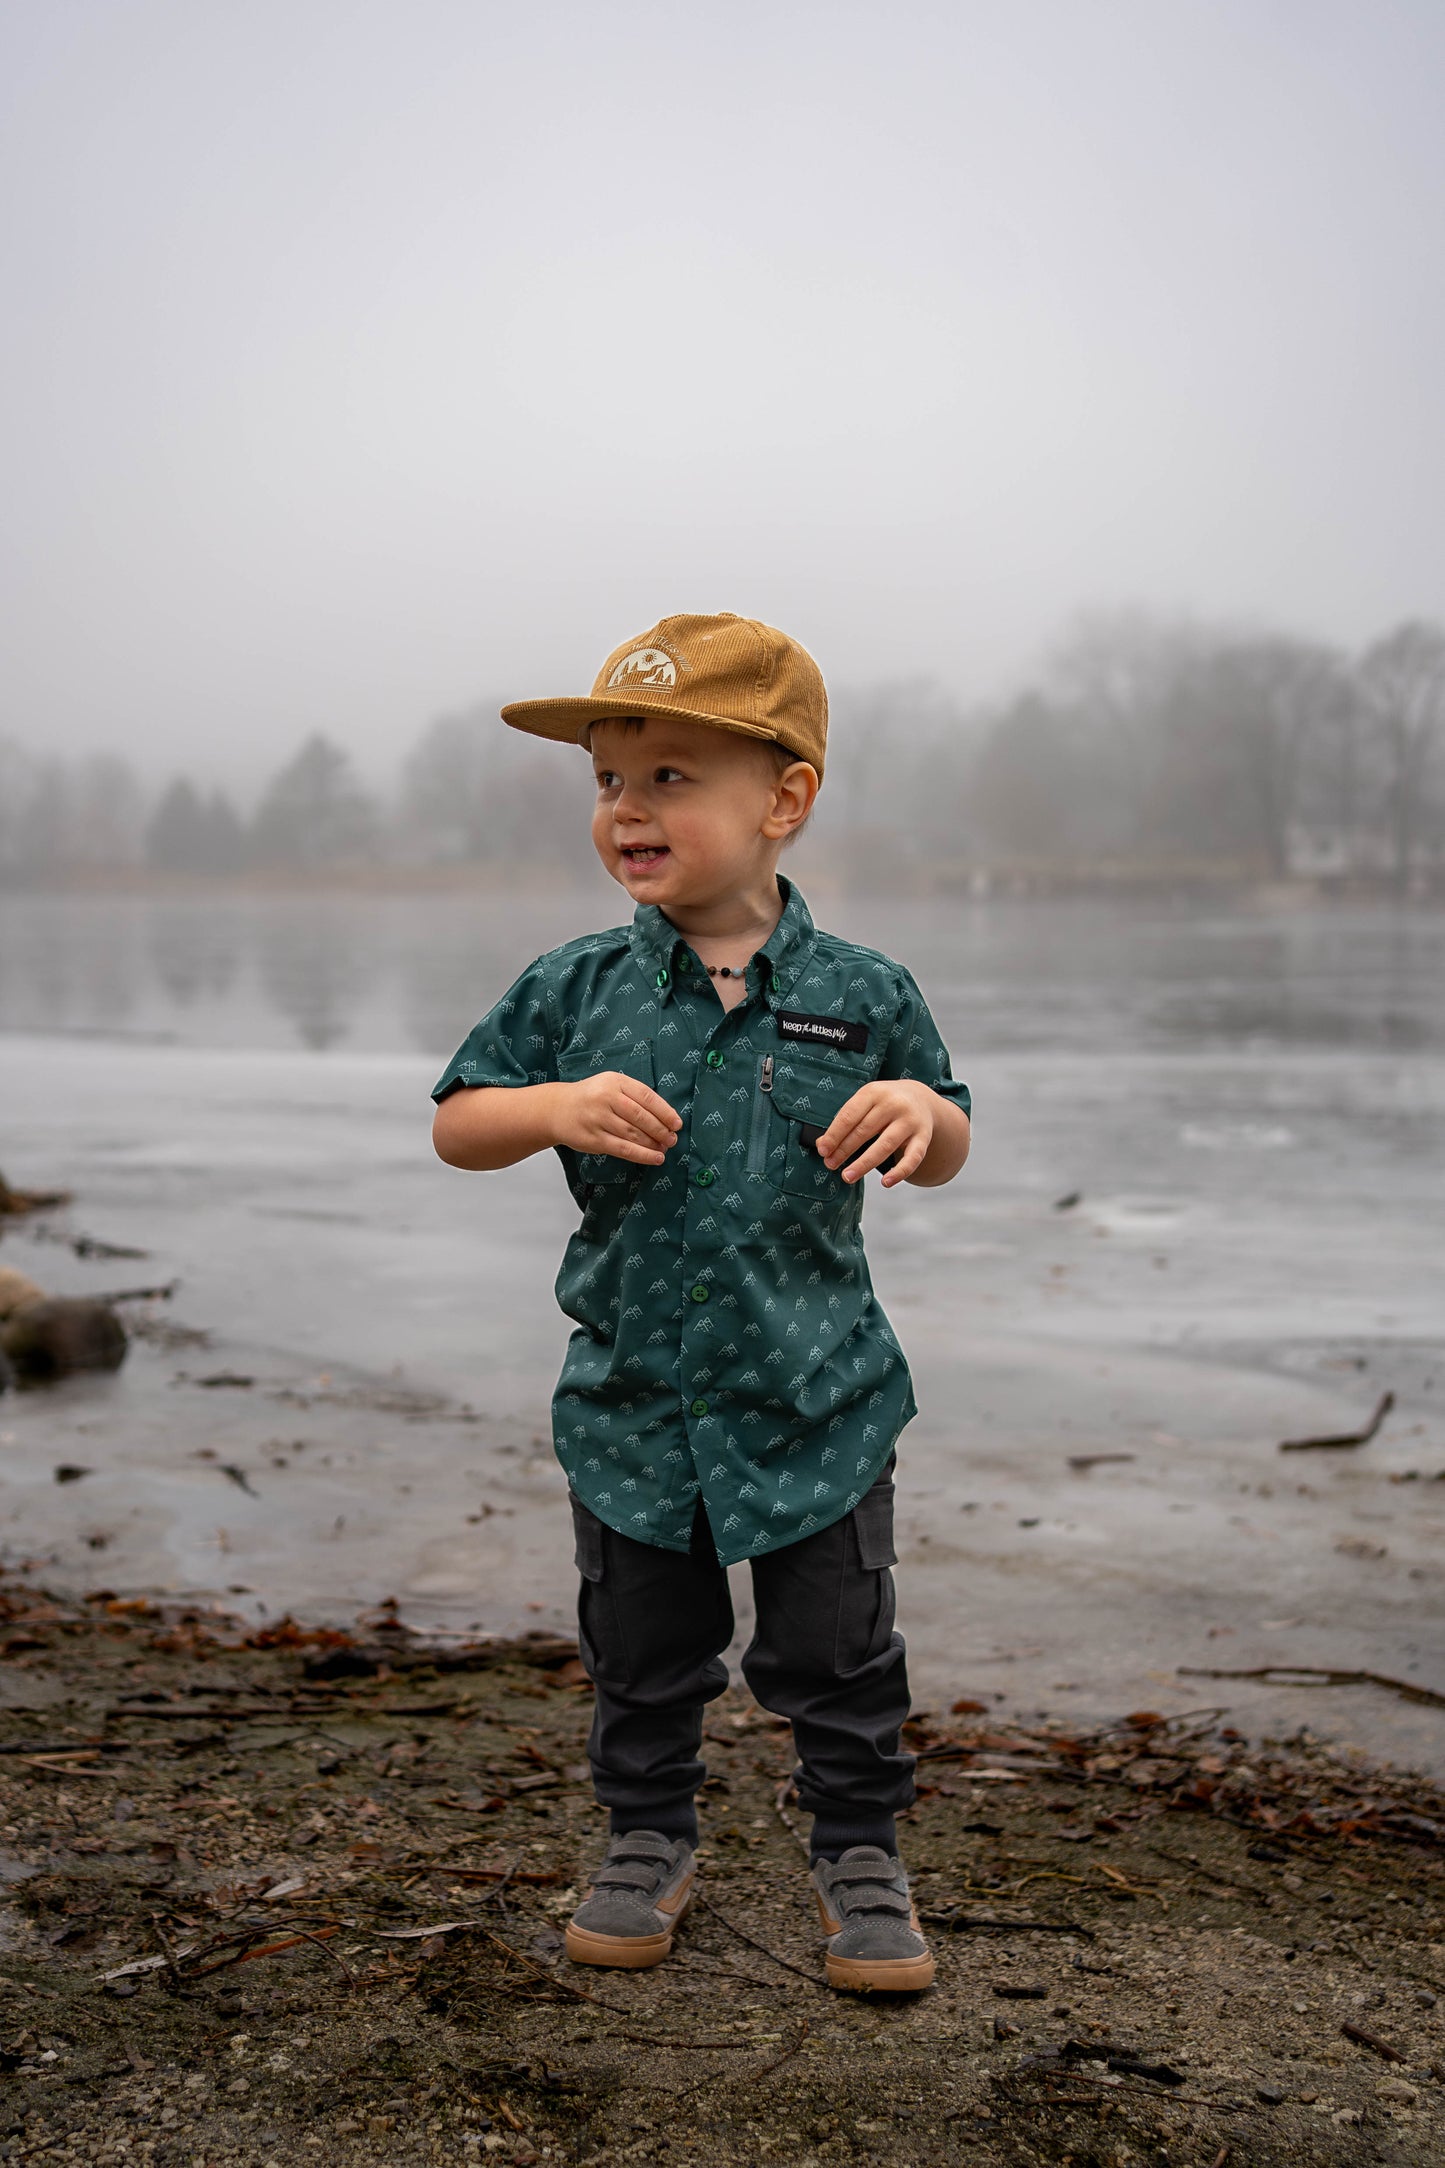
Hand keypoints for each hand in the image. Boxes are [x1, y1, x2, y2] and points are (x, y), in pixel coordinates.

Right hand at [554, 1073, 681, 1165]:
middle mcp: (606, 1098)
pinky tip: (655, 1157)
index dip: (665, 1112)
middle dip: (661, 1130)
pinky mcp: (594, 1139)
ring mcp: (598, 1119)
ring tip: (664, 1148)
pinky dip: (642, 1155)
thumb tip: (665, 1117)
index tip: (677, 1123)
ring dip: (653, 1143)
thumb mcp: (611, 1085)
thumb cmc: (591, 1098)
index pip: (646, 1096)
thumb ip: (634, 1096)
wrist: (557, 1109)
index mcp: (615, 1082)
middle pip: (641, 1117)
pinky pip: (623, 1149)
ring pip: (633, 1134)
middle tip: (672, 1138)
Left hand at [815, 1079, 936, 1187]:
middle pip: (864, 1130)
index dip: (834, 1135)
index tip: (823, 1151)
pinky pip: (912, 1158)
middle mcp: (893, 1104)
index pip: (849, 1116)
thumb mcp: (865, 1104)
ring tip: (847, 1177)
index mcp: (874, 1092)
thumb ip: (845, 1122)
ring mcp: (910, 1121)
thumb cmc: (884, 1104)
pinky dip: (900, 1172)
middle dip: (844, 1150)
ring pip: (885, 1145)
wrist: (920, 1098)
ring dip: (864, 1163)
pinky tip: (886, 1182)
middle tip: (830, 1165)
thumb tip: (823, 1146)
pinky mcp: (923, 1137)